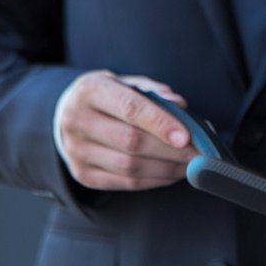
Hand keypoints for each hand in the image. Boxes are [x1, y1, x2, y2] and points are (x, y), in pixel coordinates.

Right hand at [55, 70, 196, 190]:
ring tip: (191, 165)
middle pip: (131, 142)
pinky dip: (153, 180)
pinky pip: (123, 183)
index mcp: (91, 92)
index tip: (187, 137)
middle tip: (200, 154)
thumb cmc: (107, 96)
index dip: (161, 124)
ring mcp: (77, 152)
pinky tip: (172, 173)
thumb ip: (154, 91)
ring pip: (129, 167)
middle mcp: (78, 122)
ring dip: (166, 169)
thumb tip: (180, 106)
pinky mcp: (82, 175)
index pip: (130, 109)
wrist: (66, 114)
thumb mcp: (126, 82)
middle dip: (171, 151)